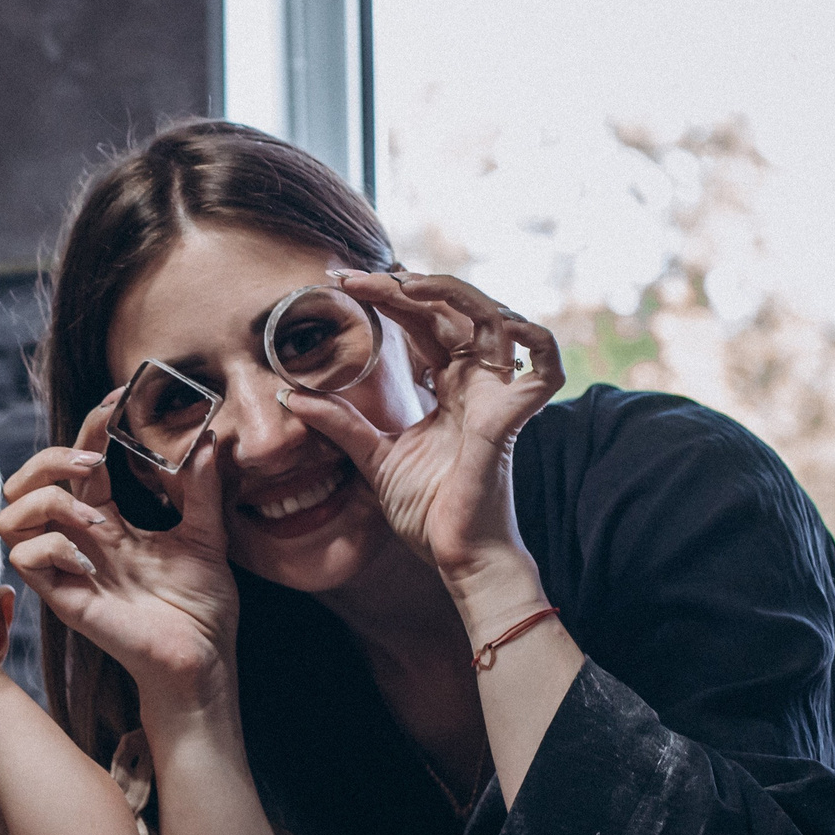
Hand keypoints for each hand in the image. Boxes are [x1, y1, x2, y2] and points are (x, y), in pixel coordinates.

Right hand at [0, 397, 242, 707]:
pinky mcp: (61, 597)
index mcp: (111, 515)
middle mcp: (79, 535)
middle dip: (49, 457)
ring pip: (10, 514)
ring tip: (95, 518)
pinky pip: (25, 557)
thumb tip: (206, 437)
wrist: (201, 656)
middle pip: (28, 478)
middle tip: (90, 462)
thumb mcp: (209, 532)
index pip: (82, 457)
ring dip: (49, 501)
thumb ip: (202, 487)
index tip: (119, 399)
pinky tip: (94, 563)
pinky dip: (54, 548)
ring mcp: (66, 565)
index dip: (92, 424)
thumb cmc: (202, 602)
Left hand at [288, 270, 564, 582]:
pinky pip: (545, 369)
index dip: (389, 298)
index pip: (422, 324)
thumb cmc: (428, 510)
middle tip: (356, 278)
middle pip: (451, 312)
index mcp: (449, 386)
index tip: (342, 284)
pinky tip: (502, 322)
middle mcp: (477, 383)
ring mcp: (498, 396)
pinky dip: (536, 340)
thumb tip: (289, 396)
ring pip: (495, 319)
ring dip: (451, 293)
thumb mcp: (373, 457)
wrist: (455, 557)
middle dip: (405, 286)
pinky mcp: (512, 419)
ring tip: (403, 284)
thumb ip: (340, 424)